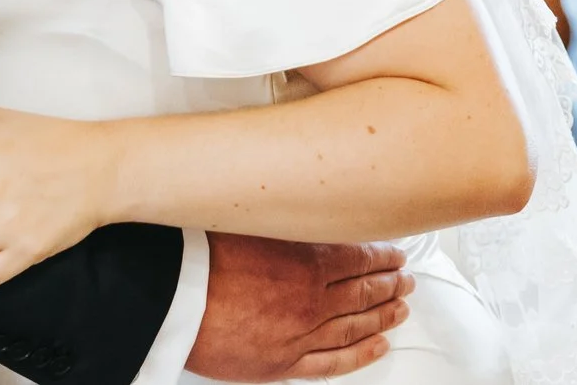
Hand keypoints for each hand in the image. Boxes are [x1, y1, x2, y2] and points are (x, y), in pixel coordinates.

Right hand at [186, 235, 410, 381]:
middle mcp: (313, 300)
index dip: (382, 256)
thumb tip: (306, 213)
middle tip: (406, 279)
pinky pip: (334, 362)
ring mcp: (301, 335)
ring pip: (356, 327)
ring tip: (401, 307)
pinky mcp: (284, 364)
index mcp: (306, 261)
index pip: (358, 258)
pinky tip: (378, 346)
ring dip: (383, 316)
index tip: (395, 254)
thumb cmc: (198, 257)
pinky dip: (360, 354)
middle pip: (364, 291)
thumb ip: (284, 223)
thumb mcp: (247, 223)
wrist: (170, 301)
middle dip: (389, 284)